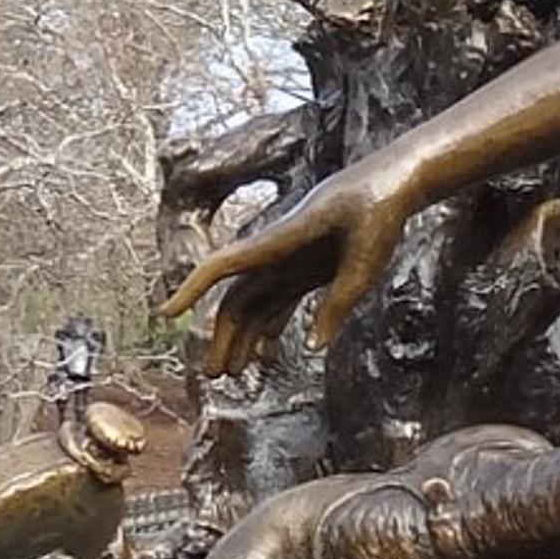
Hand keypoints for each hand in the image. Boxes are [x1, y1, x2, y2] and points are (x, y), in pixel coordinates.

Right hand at [165, 153, 425, 371]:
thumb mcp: (365, 262)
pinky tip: (265, 350)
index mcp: (279, 241)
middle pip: (236, 299)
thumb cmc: (378, 213)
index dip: (191, 289)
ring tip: (234, 372)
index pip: (221, 266)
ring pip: (254, 303)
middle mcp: (275, 252)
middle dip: (221, 337)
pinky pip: (278, 300)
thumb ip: (339, 304)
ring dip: (243, 337)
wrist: (393, 182)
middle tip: (213, 376)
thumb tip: (312, 346)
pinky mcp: (308, 267)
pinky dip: (269, 325)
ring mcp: (290, 260)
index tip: (166, 315)